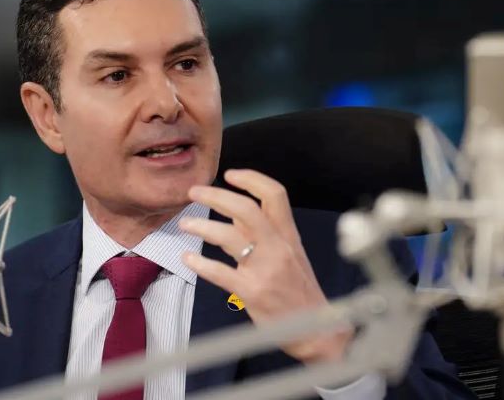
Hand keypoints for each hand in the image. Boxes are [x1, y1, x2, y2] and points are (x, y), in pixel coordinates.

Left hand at [179, 169, 352, 363]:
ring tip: (186, 224)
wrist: (317, 329)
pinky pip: (220, 273)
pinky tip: (188, 258)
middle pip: (246, 209)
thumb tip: (236, 215)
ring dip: (203, 226)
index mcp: (289, 235)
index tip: (229, 174)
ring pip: (230, 236)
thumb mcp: (291, 255)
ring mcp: (265, 269)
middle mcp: (278, 247)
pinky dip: (200, 264)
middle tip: (194, 191)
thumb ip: (267, 234)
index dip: (251, 179)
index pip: (274, 194)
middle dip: (216, 195)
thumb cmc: (299, 290)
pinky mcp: (252, 292)